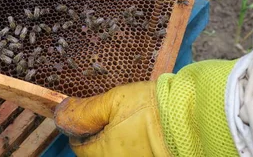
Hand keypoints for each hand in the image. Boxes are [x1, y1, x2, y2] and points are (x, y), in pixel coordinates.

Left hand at [54, 81, 170, 156]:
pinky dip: (133, 146)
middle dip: (100, 137)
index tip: (94, 115)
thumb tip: (62, 113)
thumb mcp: (115, 101)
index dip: (83, 129)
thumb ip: (86, 110)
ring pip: (115, 154)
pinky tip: (143, 133)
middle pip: (97, 154)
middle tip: (115, 117)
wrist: (190, 118)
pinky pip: (132, 154)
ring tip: (132, 124)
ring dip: (116, 142)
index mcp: (103, 154)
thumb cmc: (152, 109)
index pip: (79, 148)